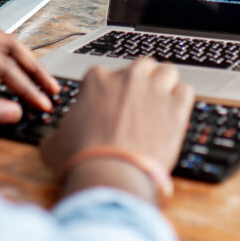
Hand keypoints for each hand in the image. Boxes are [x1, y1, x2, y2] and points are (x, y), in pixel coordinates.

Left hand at [0, 23, 59, 123]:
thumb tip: (14, 112)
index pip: (4, 64)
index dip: (26, 86)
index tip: (43, 104)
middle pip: (9, 43)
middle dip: (33, 66)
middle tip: (51, 88)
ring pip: (1, 42)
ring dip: (22, 60)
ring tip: (40, 81)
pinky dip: (6, 59)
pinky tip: (13, 72)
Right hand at [40, 58, 192, 201]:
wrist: (109, 175)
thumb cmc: (81, 158)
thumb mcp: (56, 142)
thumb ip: (57, 131)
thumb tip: (54, 137)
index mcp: (97, 79)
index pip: (107, 74)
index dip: (110, 91)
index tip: (112, 106)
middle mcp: (127, 77)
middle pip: (141, 66)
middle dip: (142, 80)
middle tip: (140, 101)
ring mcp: (153, 90)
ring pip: (167, 71)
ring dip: (165, 84)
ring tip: (162, 103)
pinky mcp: (176, 108)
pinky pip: (186, 91)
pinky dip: (182, 101)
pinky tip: (176, 114)